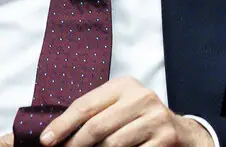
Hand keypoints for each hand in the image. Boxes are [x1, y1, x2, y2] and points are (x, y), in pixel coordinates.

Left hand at [0, 77, 210, 146]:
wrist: (179, 132)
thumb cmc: (137, 120)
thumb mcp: (118, 107)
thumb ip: (93, 113)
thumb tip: (56, 133)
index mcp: (125, 85)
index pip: (86, 105)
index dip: (63, 124)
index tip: (46, 141)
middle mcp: (142, 97)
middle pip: (96, 127)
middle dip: (74, 144)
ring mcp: (155, 118)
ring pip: (112, 144)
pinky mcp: (165, 139)